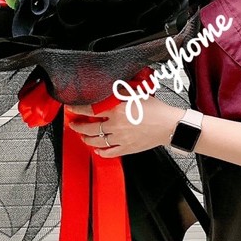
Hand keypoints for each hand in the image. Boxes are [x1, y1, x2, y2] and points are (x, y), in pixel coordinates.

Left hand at [64, 96, 184, 157]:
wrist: (169, 125)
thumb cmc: (156, 109)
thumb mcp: (136, 94)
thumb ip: (119, 91)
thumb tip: (106, 87)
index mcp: (117, 110)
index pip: (90, 110)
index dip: (77, 109)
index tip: (71, 108)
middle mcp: (116, 125)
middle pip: (89, 128)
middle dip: (78, 126)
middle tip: (74, 124)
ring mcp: (120, 138)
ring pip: (97, 141)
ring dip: (86, 139)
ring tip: (83, 136)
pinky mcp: (127, 148)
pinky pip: (109, 152)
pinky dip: (101, 152)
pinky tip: (98, 149)